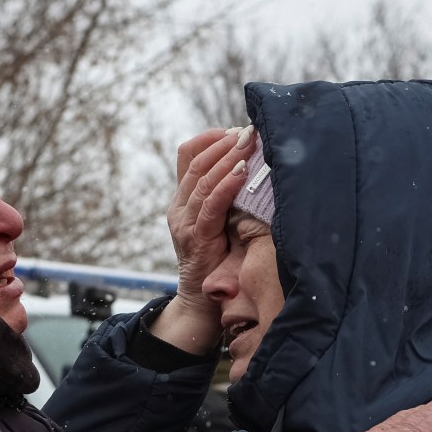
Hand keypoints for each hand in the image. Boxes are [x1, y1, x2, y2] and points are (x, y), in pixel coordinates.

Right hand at [149, 126, 255, 353]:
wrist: (201, 301)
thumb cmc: (218, 261)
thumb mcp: (220, 221)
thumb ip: (227, 198)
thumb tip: (252, 166)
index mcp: (182, 199)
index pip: (187, 155)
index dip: (209, 138)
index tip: (233, 129)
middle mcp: (178, 207)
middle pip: (195, 162)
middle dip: (223, 143)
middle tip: (248, 131)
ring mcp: (184, 222)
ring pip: (202, 180)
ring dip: (227, 158)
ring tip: (247, 143)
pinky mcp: (196, 237)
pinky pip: (211, 205)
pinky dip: (227, 186)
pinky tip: (241, 172)